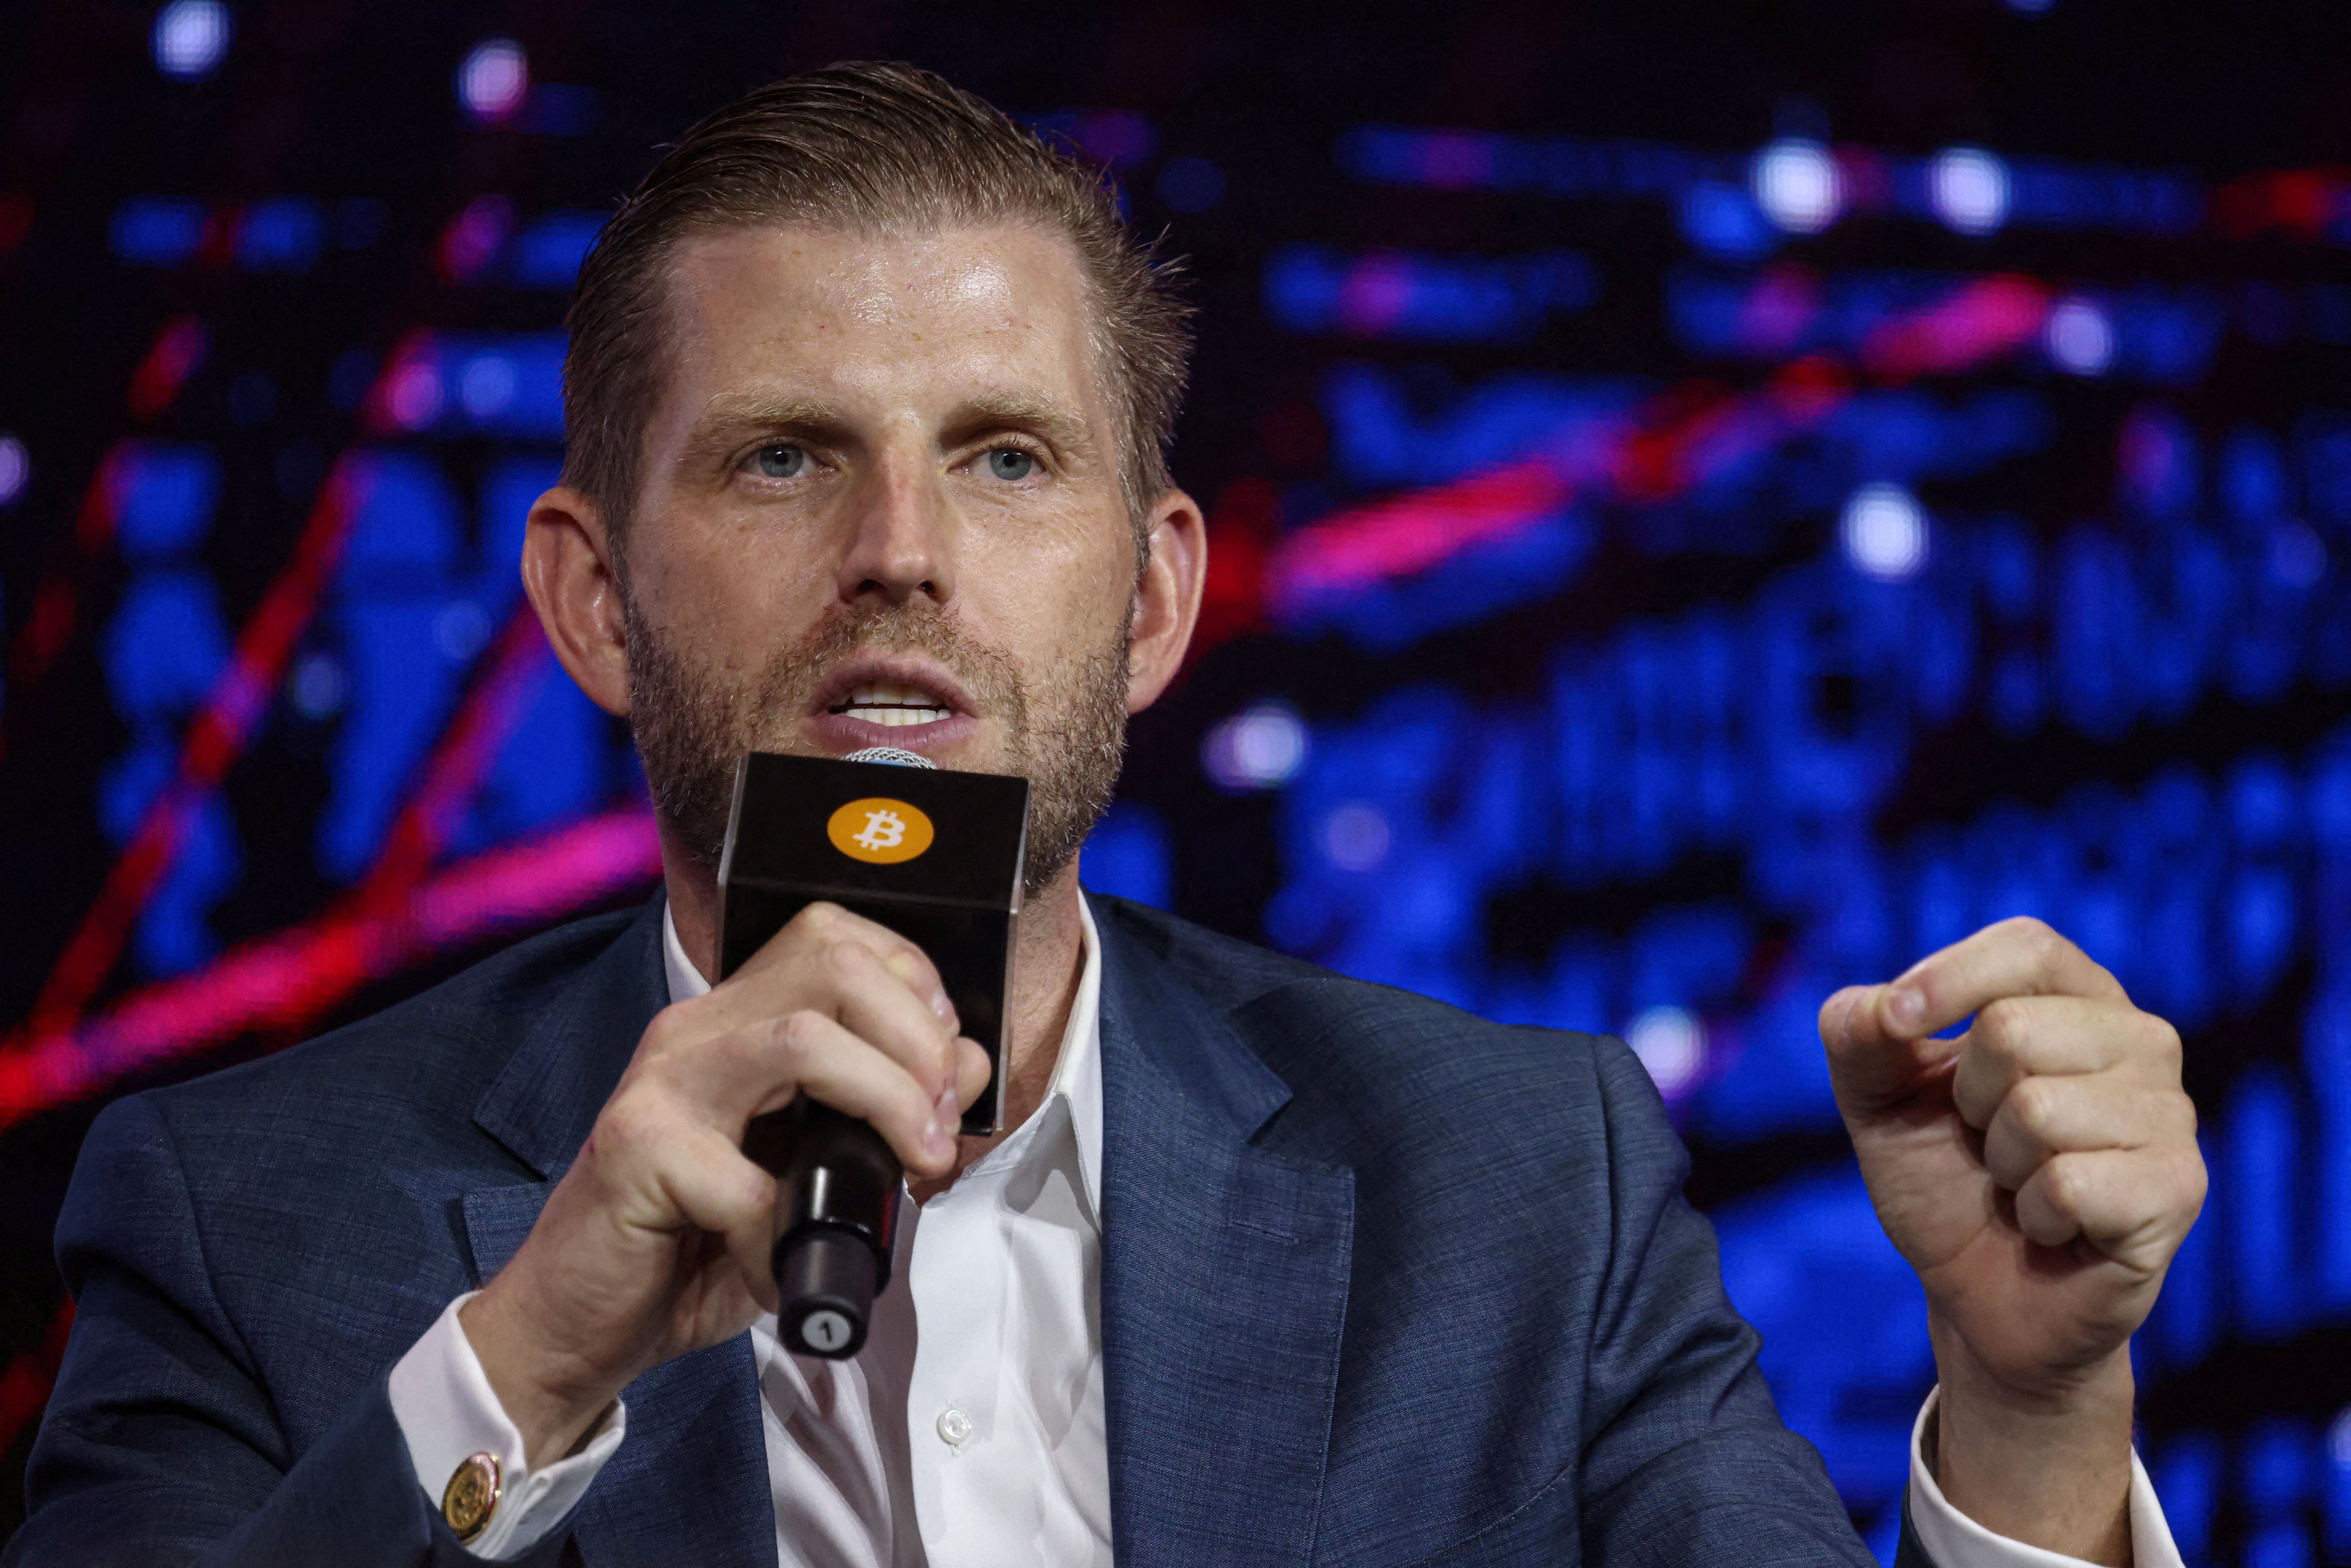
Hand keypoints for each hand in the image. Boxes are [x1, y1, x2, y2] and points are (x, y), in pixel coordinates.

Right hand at [461, 902, 991, 1468]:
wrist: (578, 1320)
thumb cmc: (698, 1245)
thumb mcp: (811, 1172)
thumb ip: (881, 1117)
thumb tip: (964, 1073)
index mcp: (737, 1019)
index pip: (837, 939)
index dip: (916, 988)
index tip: (947, 1070)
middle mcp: (697, 1030)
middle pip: (837, 969)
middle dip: (920, 1044)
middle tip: (936, 1132)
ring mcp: (661, 1083)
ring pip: (803, 1038)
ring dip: (885, 1102)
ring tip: (907, 1171)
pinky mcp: (635, 1149)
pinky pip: (747, 1181)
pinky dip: (785, 1235)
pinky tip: (782, 1270)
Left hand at [1820, 917, 2205, 1562]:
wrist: (1976, 1296)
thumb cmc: (1941, 1178)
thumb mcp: (1877, 1097)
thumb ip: (1860, 1033)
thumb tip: (1882, 1007)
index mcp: (2074, 996)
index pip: (2027, 945)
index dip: (1950, 978)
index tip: (1896, 1022)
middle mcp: (2139, 1040)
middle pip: (2015, 1028)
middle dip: (1968, 1100)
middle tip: (1987, 1142)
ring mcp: (2170, 1114)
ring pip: (2039, 1108)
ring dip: (2001, 1161)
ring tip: (2020, 1182)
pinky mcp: (2179, 1188)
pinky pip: (2070, 1181)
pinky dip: (2034, 1213)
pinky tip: (2052, 1226)